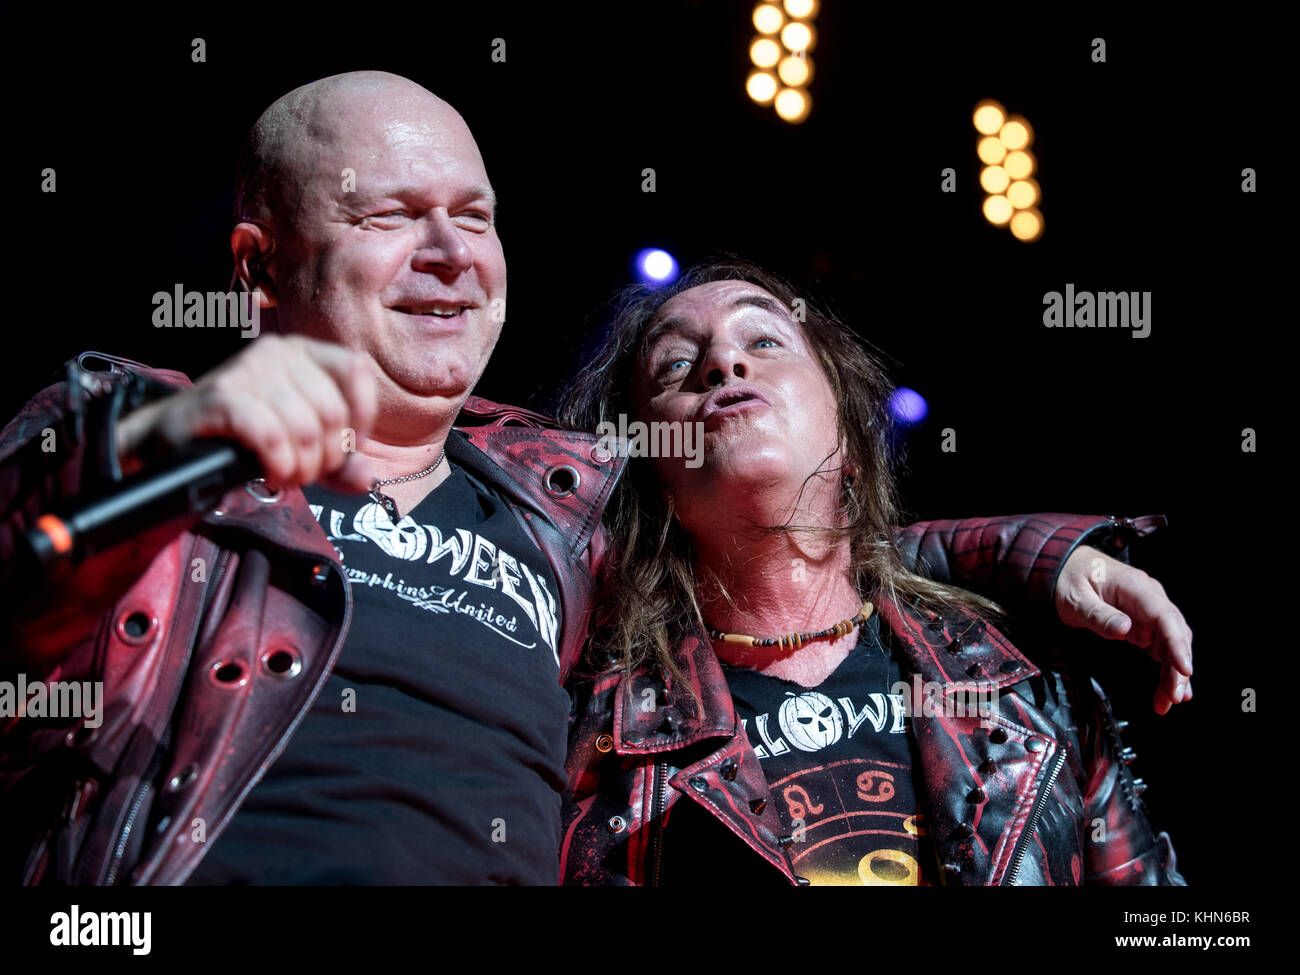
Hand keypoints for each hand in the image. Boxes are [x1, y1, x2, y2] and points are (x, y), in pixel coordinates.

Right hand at [116, 334, 378, 493]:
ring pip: (305, 428)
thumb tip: (366, 478)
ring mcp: (248, 370)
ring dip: (300, 467)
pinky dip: (278, 464)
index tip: (341, 449)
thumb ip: (340, 463)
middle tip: (303, 472)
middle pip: (333, 412)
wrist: (173, 441)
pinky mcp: (223, 396)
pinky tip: (267, 472)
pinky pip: (272, 436)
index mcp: (303, 351)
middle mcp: (277, 351)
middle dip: (326, 457)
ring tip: (283, 474)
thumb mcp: (302, 446)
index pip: (356, 372)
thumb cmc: (245, 438)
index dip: (359, 420)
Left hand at [1055, 545, 1192, 714]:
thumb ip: (1098, 615)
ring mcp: (1149, 611)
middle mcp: (1149, 598)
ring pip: (1172, 644)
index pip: (1164, 617)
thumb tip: (1124, 629)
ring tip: (1170, 701)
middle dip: (1178, 667)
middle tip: (1174, 696)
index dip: (1177, 644)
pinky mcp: (1144, 623)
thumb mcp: (1075, 598)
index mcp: (1136, 588)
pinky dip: (1166, 668)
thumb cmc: (1069, 580)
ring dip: (1174, 673)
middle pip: (1174, 634)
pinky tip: (1168, 689)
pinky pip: (1161, 647)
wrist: (1066, 568)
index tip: (1185, 668)